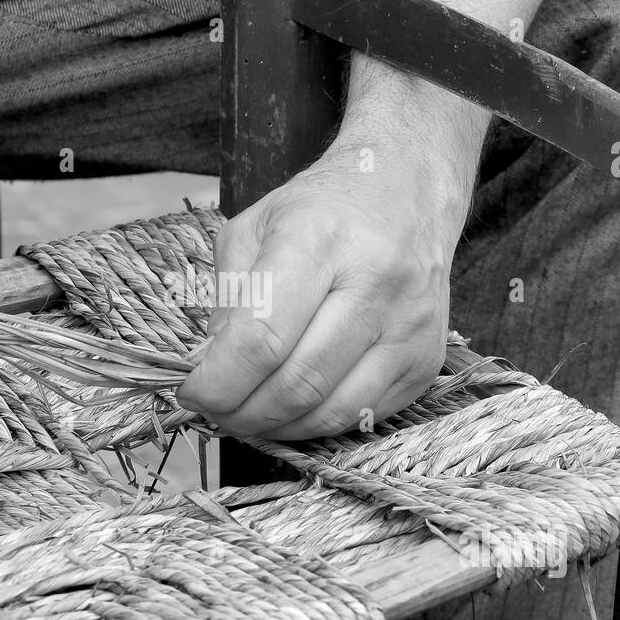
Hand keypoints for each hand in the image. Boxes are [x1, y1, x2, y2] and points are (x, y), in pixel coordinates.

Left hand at [177, 130, 468, 441]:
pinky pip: (362, 415)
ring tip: (247, 417)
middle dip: (242, 412)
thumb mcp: (255, 228)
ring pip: (331, 411)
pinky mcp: (427, 360)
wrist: (409, 191)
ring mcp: (410, 326)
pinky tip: (291, 410)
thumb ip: (228, 298)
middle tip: (215, 412)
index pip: (262, 338)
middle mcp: (375, 282)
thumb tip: (210, 369)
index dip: (219, 381)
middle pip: (296, 383)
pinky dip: (317, 425)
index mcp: (319, 240)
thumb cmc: (322, 211)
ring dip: (277, 428)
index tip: (192, 393)